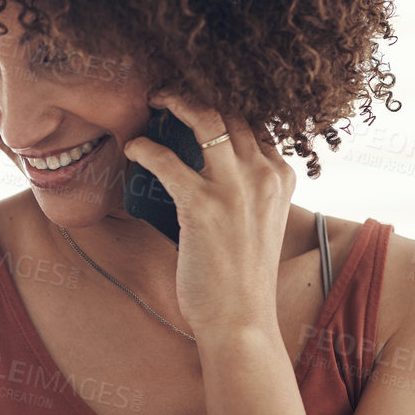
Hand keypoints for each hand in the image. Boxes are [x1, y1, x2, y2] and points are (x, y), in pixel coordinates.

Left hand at [121, 90, 296, 345]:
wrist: (242, 321)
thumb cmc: (242, 279)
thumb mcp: (258, 224)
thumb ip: (245, 193)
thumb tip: (208, 173)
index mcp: (281, 176)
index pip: (252, 122)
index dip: (222, 105)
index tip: (195, 101)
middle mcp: (264, 174)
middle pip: (230, 110)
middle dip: (197, 93)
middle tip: (168, 92)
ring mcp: (236, 188)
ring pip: (206, 119)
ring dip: (175, 101)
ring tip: (153, 100)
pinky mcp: (203, 205)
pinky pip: (167, 159)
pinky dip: (145, 147)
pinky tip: (133, 148)